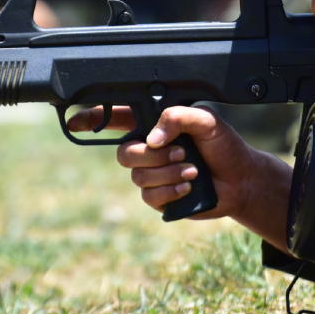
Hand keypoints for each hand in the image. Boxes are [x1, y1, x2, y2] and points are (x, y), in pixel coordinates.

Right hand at [68, 105, 265, 220]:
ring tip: (193, 170)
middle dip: (152, 155)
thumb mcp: (207, 121)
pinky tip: (188, 187)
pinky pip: (148, 195)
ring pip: (137, 175)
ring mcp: (150, 173)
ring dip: (168, 173)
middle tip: (182, 152)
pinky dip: (170, 191)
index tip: (75, 121)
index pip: (116, 117)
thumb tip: (153, 138)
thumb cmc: (224, 146)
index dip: (92, 118)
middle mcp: (147, 148)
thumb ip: (179, 116)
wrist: (240, 180)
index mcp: (153, 124)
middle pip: (123, 152)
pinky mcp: (158, 197)